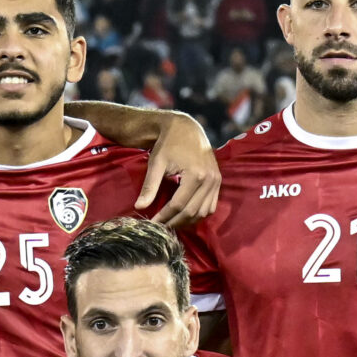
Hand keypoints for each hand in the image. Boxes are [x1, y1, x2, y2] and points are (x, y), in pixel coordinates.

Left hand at [135, 111, 220, 227]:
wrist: (185, 128)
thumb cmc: (168, 144)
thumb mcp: (156, 164)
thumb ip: (149, 187)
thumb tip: (139, 206)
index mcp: (195, 175)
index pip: (178, 205)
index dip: (164, 217)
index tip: (152, 224)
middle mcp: (210, 179)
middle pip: (192, 212)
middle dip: (175, 223)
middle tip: (160, 228)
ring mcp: (216, 181)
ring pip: (203, 212)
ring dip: (187, 222)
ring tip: (170, 224)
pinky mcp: (218, 181)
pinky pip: (210, 206)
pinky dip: (198, 214)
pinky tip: (183, 216)